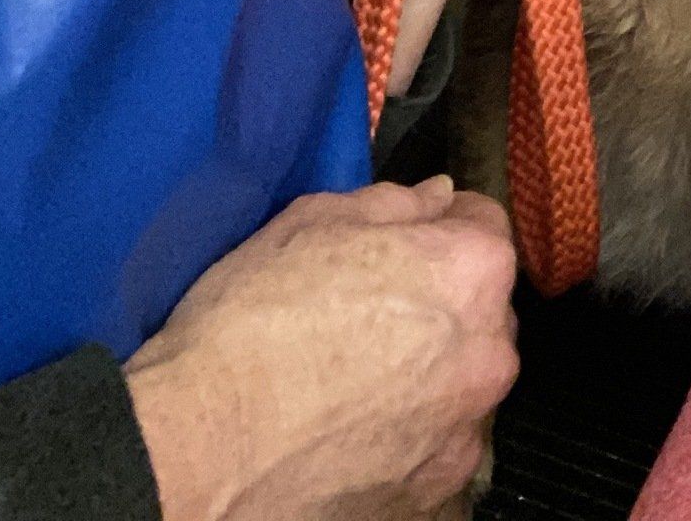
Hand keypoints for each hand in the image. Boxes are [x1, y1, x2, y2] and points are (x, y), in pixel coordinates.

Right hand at [125, 178, 516, 520]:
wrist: (201, 446)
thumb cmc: (252, 320)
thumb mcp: (314, 221)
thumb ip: (394, 204)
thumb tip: (437, 199)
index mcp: (471, 272)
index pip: (484, 227)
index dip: (440, 228)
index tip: (404, 244)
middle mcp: (489, 351)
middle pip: (480, 312)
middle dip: (441, 307)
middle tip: (368, 319)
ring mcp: (466, 432)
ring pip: (462, 386)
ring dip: (430, 378)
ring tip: (354, 388)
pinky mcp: (435, 496)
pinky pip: (438, 453)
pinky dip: (410, 443)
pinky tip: (354, 438)